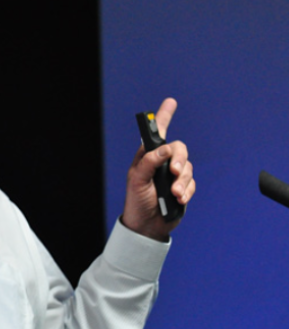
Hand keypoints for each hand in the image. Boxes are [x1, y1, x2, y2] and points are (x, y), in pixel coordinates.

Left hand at [121, 98, 195, 241]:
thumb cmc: (136, 201)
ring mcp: (173, 175)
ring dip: (182, 181)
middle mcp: (161, 163)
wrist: (147, 226)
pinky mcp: (183, 188)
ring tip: (174, 194)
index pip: (157, 134)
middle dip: (179, 160)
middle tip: (174, 172)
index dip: (163, 116)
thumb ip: (149, 162)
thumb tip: (165, 149)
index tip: (170, 102)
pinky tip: (178, 200)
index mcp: (147, 157)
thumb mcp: (137, 180)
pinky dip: (186, 191)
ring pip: (187, 168)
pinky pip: (191, 184)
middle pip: (179, 149)